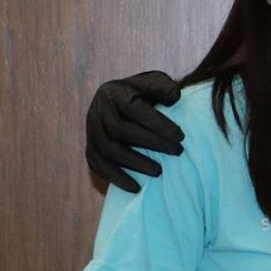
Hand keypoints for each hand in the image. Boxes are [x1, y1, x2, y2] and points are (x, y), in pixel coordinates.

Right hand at [87, 71, 185, 191]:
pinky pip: (98, 165)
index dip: (158, 123)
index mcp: (114, 92)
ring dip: (134, 163)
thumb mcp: (156, 82)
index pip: (134, 109)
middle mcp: (98, 110)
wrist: (122, 100)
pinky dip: (116, 177)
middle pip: (121, 130)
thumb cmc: (146, 93)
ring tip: (159, 171)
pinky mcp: (90, 147)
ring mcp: (91, 130)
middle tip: (177, 152)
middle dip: (152, 143)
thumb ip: (165, 88)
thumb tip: (174, 97)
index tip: (181, 136)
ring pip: (108, 150)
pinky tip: (136, 187)